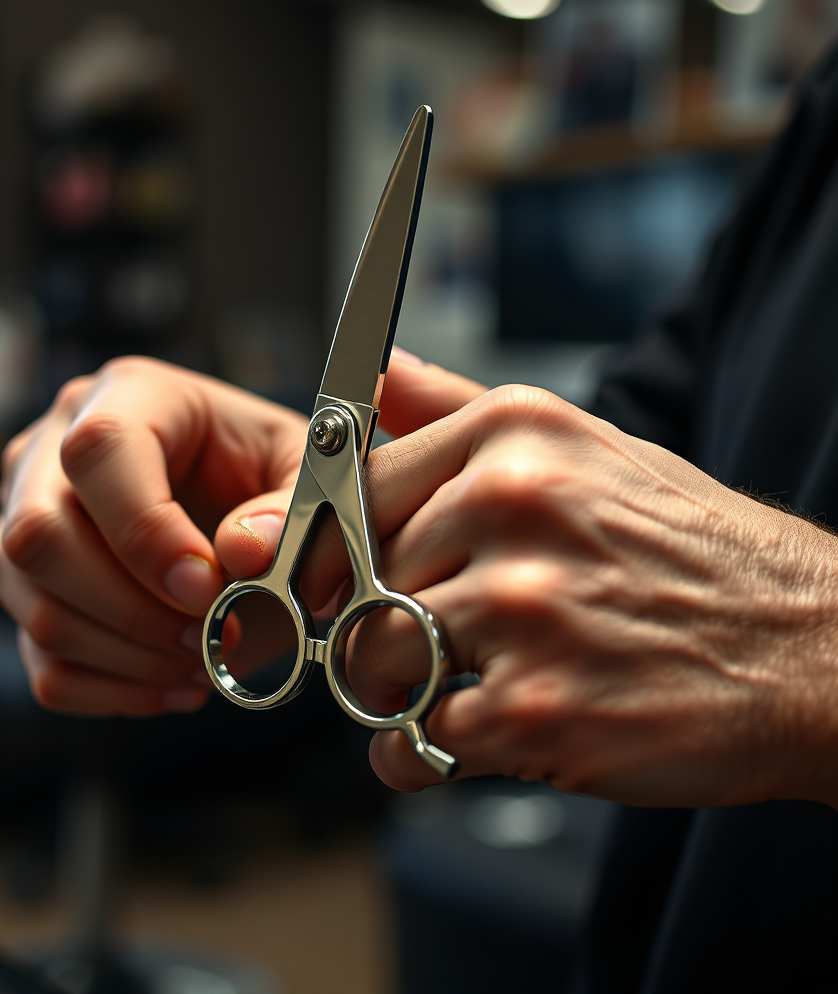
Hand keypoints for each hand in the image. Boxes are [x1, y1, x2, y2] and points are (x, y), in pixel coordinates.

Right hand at [0, 357, 308, 715]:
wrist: (243, 497)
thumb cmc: (267, 471)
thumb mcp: (304, 471)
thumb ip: (289, 508)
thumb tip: (241, 553)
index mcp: (130, 396)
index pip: (98, 451)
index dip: (146, 530)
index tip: (207, 587)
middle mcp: (54, 450)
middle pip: (39, 537)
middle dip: (133, 609)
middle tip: (211, 636)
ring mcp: (25, 522)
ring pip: (34, 607)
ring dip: (129, 657)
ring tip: (204, 661)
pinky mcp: (28, 591)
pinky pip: (42, 663)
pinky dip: (115, 691)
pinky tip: (176, 681)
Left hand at [329, 371, 837, 807]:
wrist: (808, 648)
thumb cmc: (686, 550)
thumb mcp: (584, 446)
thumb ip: (459, 410)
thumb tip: (378, 373)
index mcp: (513, 438)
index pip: (355, 488)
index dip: (336, 547)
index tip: (340, 579)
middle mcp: (513, 507)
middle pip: (358, 578)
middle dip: (377, 621)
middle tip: (430, 641)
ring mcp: (523, 610)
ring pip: (376, 662)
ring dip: (398, 691)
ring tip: (457, 686)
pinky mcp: (535, 710)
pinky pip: (417, 741)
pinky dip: (425, 754)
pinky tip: (476, 735)